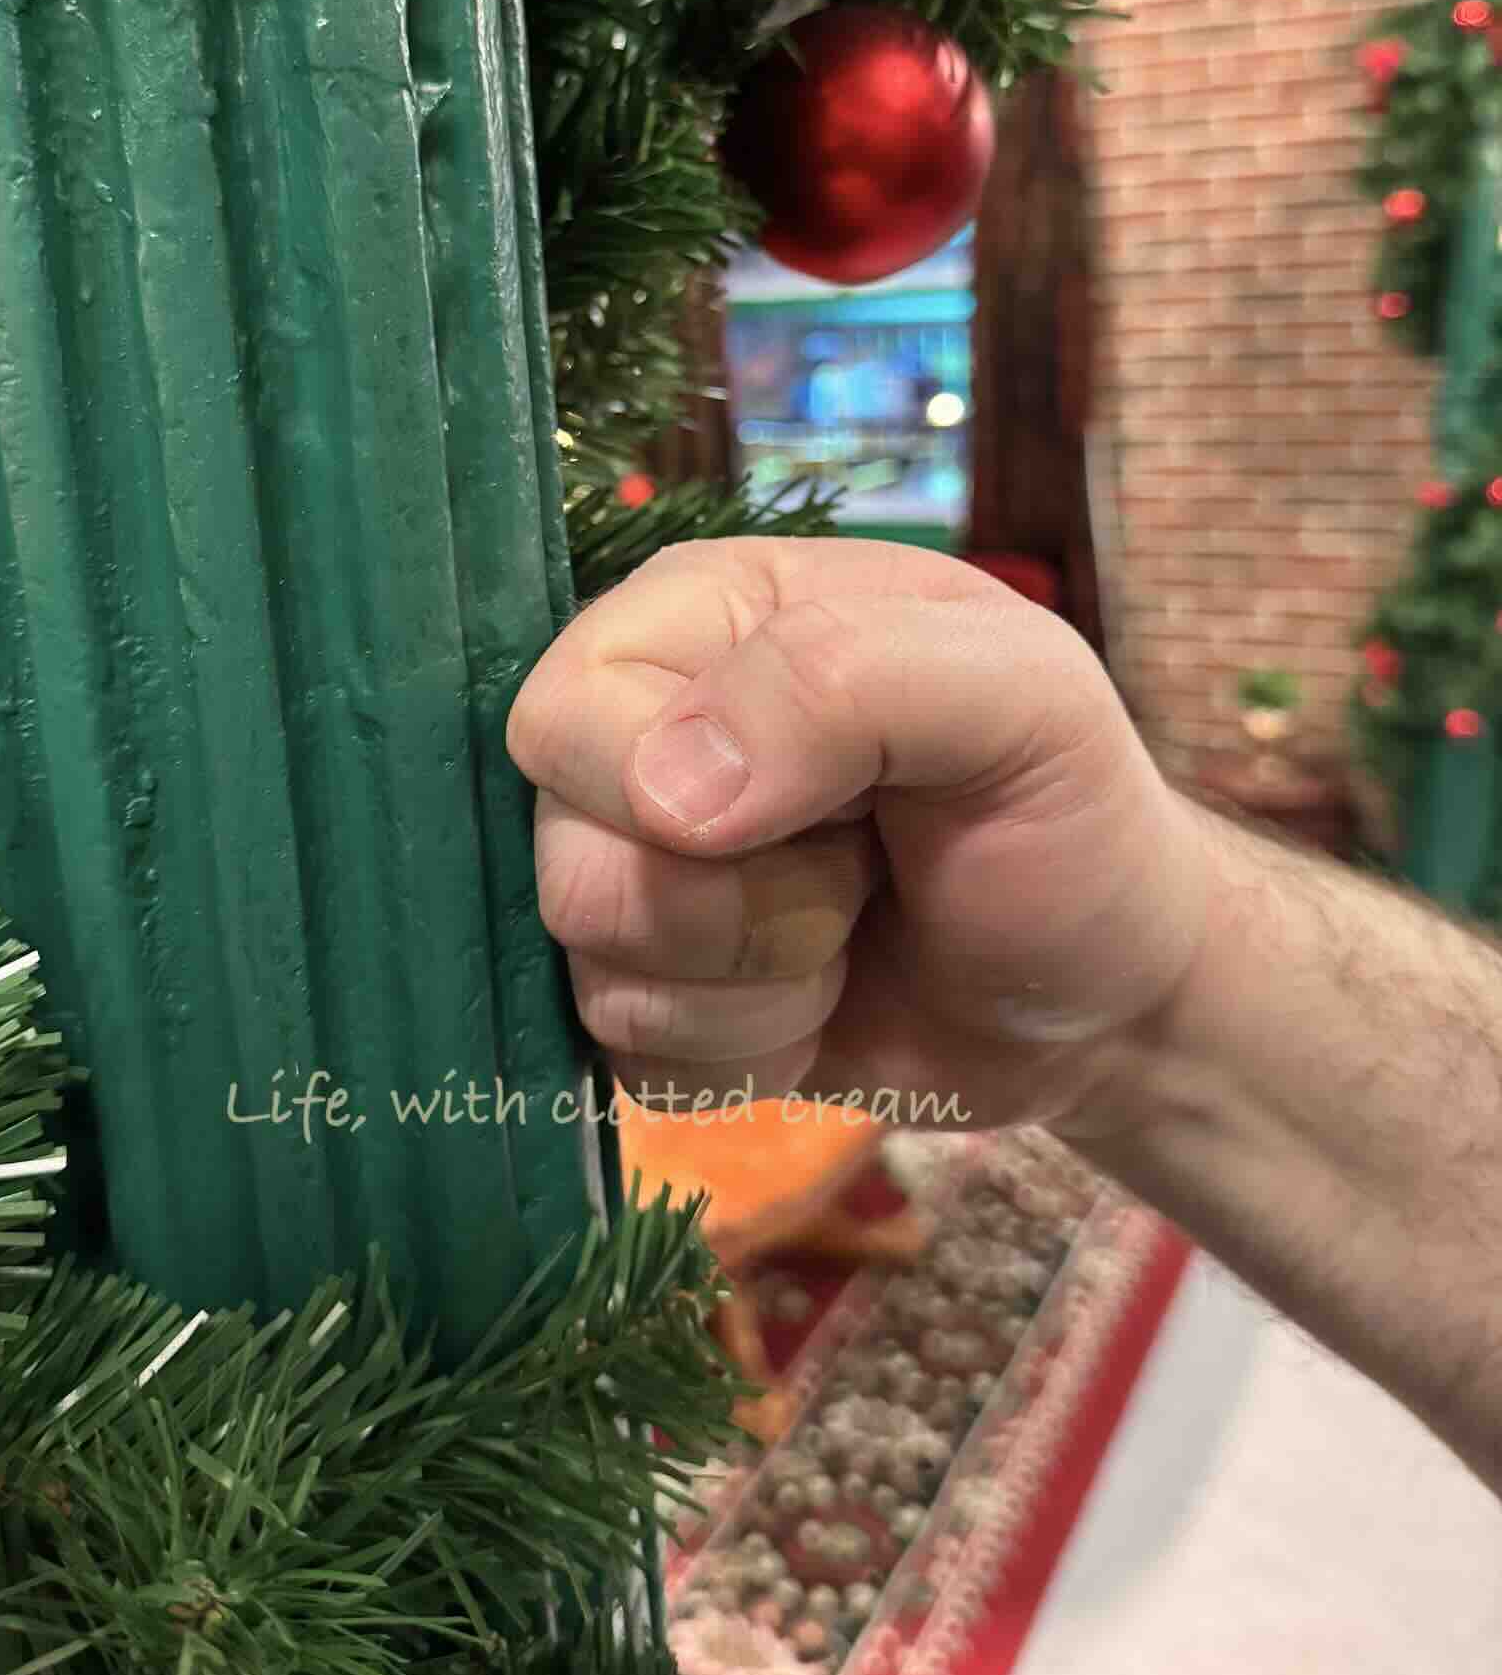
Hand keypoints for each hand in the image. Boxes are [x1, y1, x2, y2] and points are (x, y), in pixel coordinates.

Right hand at [507, 538, 1211, 1136]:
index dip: (664, 784)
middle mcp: (640, 733)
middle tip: (860, 868)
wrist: (1109, 988)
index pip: (565, 708)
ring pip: (593, 969)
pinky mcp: (652, 997)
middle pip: (567, 856)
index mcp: (702, 616)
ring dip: (760, 984)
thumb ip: (844, 682)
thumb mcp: (1019, 698)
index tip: (825, 807)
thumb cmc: (1068, 812)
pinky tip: (826, 1003)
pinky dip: (750, 1054)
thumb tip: (666, 796)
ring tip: (854, 929)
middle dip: (737, 904)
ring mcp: (636, 871)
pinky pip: (625, 1057)